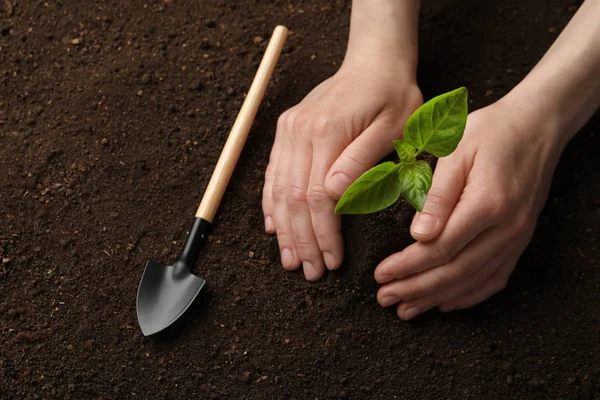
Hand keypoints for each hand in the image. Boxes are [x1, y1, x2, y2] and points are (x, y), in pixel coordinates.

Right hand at [262, 63, 421, 279]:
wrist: (373, 61)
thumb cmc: (393, 97)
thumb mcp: (394, 128)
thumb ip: (361, 161)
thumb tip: (331, 194)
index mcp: (327, 132)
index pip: (317, 197)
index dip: (323, 233)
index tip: (332, 260)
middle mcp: (299, 131)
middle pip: (292, 197)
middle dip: (301, 240)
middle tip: (309, 271)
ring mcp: (288, 130)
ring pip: (278, 189)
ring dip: (284, 229)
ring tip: (289, 260)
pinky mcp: (285, 130)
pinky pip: (272, 173)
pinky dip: (271, 203)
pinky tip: (274, 227)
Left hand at [374, 99, 565, 318]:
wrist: (536, 127)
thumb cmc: (489, 133)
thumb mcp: (456, 151)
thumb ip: (438, 195)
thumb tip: (419, 235)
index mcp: (487, 205)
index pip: (440, 249)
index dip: (408, 266)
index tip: (380, 275)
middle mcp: (507, 229)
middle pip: (456, 272)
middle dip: (416, 290)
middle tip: (385, 298)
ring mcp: (517, 238)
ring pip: (474, 280)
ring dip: (437, 298)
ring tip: (406, 310)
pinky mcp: (520, 240)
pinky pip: (495, 278)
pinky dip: (469, 295)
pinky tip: (446, 303)